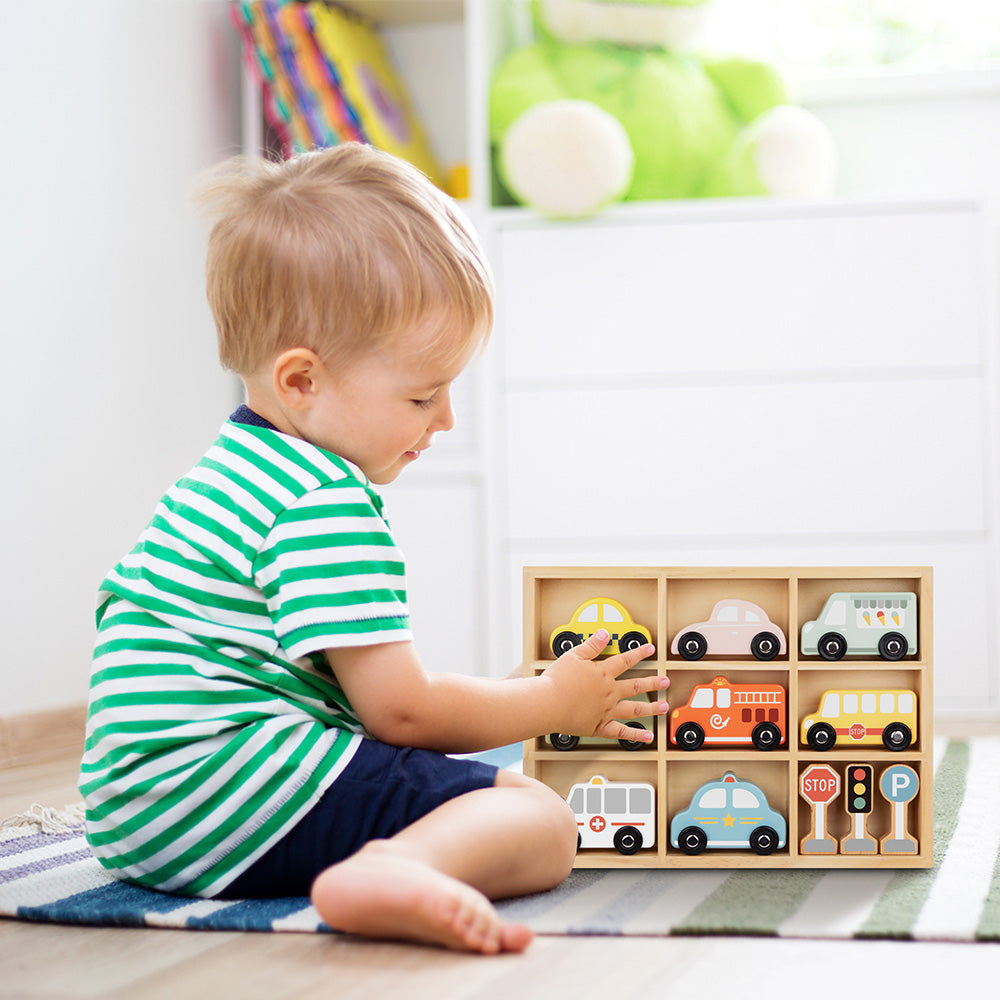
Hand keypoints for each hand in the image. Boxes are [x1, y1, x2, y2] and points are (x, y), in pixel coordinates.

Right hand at [540, 629, 668, 743]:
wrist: (548, 704)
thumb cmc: (557, 682)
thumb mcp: (573, 656)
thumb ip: (591, 645)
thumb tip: (605, 634)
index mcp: (602, 673)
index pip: (625, 660)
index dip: (639, 653)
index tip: (650, 649)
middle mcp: (609, 692)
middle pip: (635, 686)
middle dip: (652, 683)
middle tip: (665, 682)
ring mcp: (607, 710)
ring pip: (635, 709)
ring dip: (652, 708)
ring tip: (663, 707)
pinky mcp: (600, 726)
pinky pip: (622, 732)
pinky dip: (636, 734)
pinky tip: (647, 736)